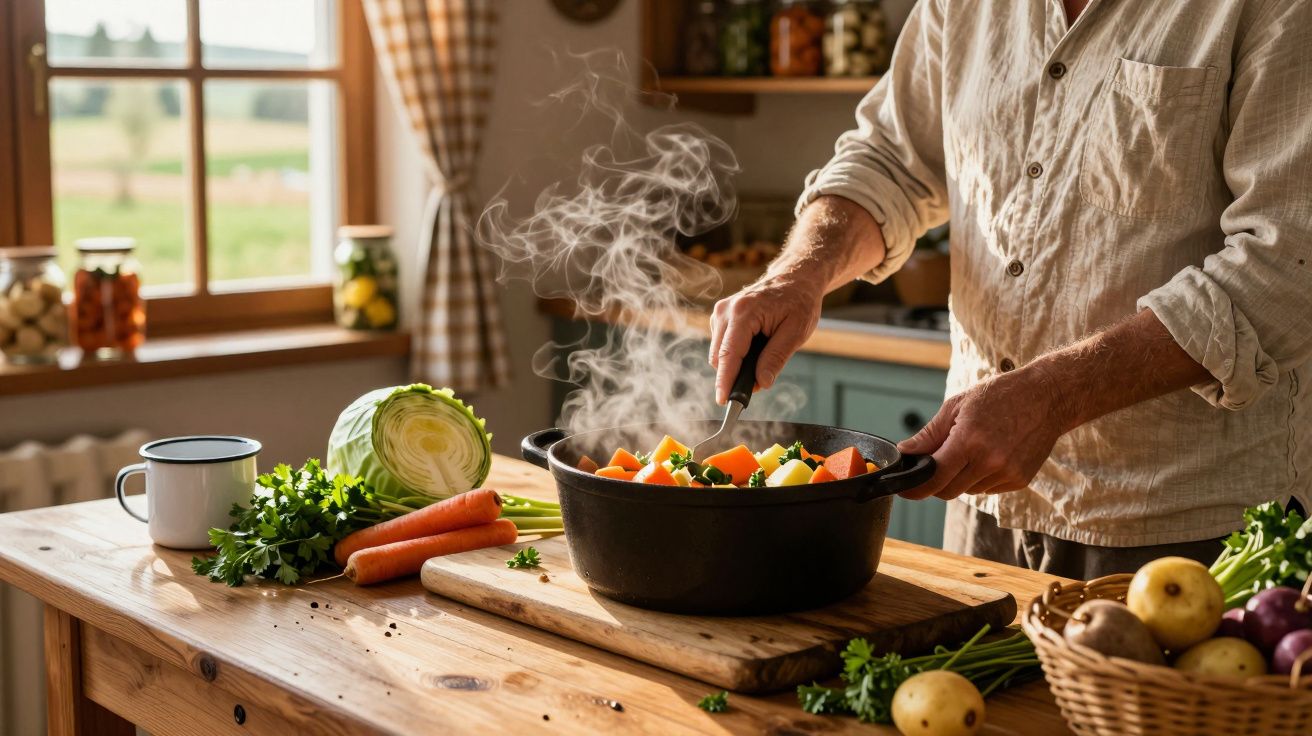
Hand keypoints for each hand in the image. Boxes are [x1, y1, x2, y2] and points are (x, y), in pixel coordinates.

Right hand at [708, 276, 823, 404]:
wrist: (795, 278)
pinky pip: (721, 345)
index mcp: (744, 312)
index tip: (723, 401)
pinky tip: (756, 345)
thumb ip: (776, 358)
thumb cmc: (799, 302)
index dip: (725, 381)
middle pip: (719, 357)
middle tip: (760, 381)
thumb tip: (760, 383)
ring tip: (764, 354)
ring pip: (718, 353)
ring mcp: (721, 312)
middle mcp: (726, 310)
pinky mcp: (721, 316)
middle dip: (735, 374)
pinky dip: (735, 353)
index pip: (729, 354)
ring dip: (736, 363)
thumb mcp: (796, 333)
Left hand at [895, 366, 1070, 499]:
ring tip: (973, 448)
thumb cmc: (999, 396)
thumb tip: (905, 453)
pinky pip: (988, 488)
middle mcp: (989, 462)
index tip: (904, 489)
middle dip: (936, 482)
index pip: (934, 478)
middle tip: (936, 464)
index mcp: (969, 441)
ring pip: (968, 490)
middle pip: (948, 490)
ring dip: (961, 477)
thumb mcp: (957, 406)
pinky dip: (981, 477)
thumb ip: (929, 435)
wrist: (1046, 398)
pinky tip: (991, 454)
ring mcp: (1007, 474)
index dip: (915, 487)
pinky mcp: (1020, 481)